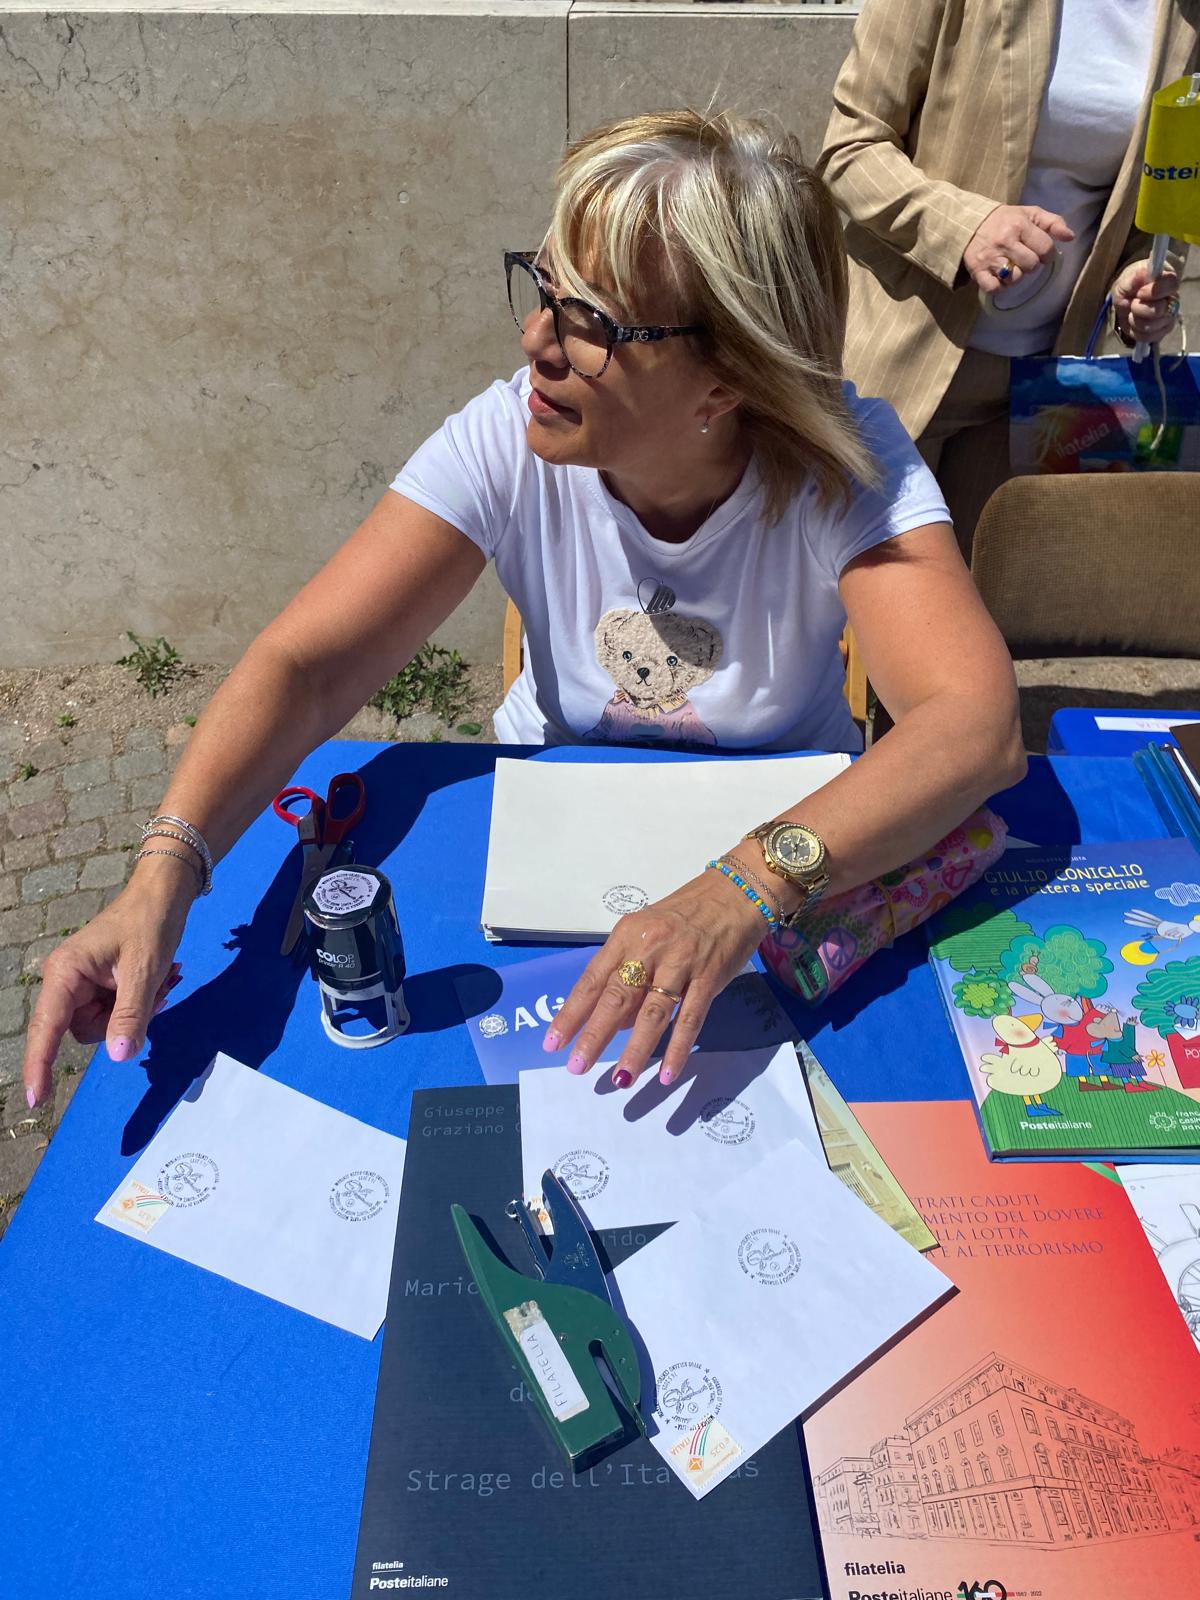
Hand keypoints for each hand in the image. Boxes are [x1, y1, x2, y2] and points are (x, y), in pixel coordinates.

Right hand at [22, 861, 194, 1108]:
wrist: (164, 894)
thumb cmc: (150, 924)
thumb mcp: (145, 973)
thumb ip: (130, 1016)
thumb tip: (118, 1055)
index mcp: (65, 973)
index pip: (46, 1029)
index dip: (39, 1066)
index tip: (35, 1100)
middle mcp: (66, 980)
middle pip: (84, 1030)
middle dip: (122, 1021)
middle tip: (159, 996)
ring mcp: (82, 982)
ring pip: (103, 1024)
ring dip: (137, 1011)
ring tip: (163, 982)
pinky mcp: (98, 983)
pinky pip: (114, 1012)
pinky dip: (139, 1003)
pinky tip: (161, 982)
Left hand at [543, 866, 772, 1090]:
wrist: (735, 894)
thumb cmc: (685, 914)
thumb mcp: (645, 934)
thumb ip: (627, 973)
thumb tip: (612, 1022)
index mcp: (626, 936)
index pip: (592, 980)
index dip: (571, 1013)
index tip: (553, 1042)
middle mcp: (649, 948)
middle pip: (617, 998)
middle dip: (594, 1036)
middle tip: (576, 1067)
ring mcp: (681, 963)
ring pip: (653, 1013)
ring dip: (635, 1050)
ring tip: (620, 1080)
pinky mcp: (709, 978)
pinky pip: (690, 1019)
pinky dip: (677, 1048)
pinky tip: (666, 1073)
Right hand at [963, 205, 1074, 293]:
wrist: (969, 223)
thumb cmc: (1005, 220)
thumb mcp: (1030, 214)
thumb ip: (1053, 222)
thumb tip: (1071, 237)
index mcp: (1020, 225)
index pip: (1045, 248)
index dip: (1047, 254)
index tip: (1041, 252)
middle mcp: (1005, 241)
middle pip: (1031, 266)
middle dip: (1031, 265)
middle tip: (1024, 259)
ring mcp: (991, 258)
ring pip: (1014, 278)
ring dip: (1016, 276)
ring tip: (1011, 267)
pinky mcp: (977, 271)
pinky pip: (995, 288)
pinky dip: (999, 287)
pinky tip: (1000, 278)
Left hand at [1113, 258, 1180, 345]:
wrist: (1128, 299)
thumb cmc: (1131, 286)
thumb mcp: (1127, 280)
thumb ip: (1134, 278)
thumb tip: (1141, 274)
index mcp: (1167, 282)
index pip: (1171, 285)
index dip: (1153, 291)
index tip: (1139, 292)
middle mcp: (1172, 301)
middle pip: (1159, 310)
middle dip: (1139, 308)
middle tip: (1133, 303)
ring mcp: (1168, 318)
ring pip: (1151, 327)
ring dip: (1135, 321)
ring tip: (1132, 313)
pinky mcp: (1161, 332)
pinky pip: (1147, 338)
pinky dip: (1135, 332)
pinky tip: (1134, 322)